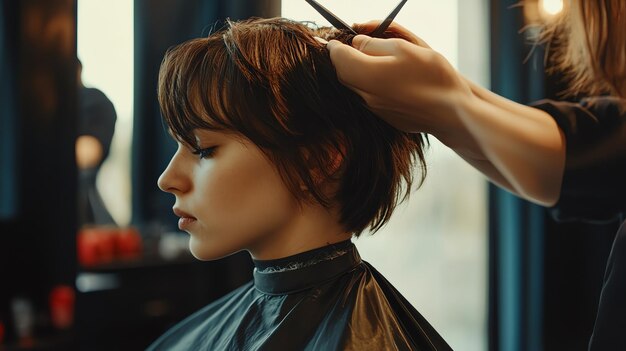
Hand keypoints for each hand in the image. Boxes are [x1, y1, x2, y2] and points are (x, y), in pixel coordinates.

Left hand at [327, 24, 470, 135]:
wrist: (451, 112)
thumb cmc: (432, 76)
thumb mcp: (404, 48)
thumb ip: (374, 44)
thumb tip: (356, 43)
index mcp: (367, 74)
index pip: (337, 57)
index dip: (334, 46)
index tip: (333, 39)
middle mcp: (365, 94)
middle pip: (343, 74)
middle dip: (343, 59)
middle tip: (349, 47)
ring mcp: (374, 109)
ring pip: (355, 86)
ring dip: (357, 73)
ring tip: (369, 61)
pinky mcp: (384, 117)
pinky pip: (368, 98)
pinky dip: (370, 86)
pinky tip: (386, 79)